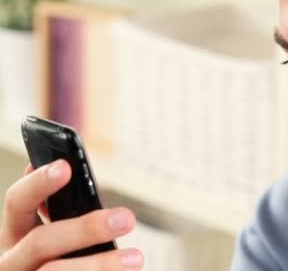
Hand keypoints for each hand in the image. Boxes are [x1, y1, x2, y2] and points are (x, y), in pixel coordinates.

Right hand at [0, 160, 142, 269]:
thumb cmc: (62, 260)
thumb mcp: (58, 237)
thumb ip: (63, 211)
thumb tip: (68, 169)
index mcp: (15, 235)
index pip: (17, 202)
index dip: (38, 183)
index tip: (66, 167)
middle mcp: (11, 261)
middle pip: (41, 241)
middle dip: (86, 228)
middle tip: (127, 219)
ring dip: (98, 265)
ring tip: (135, 259)